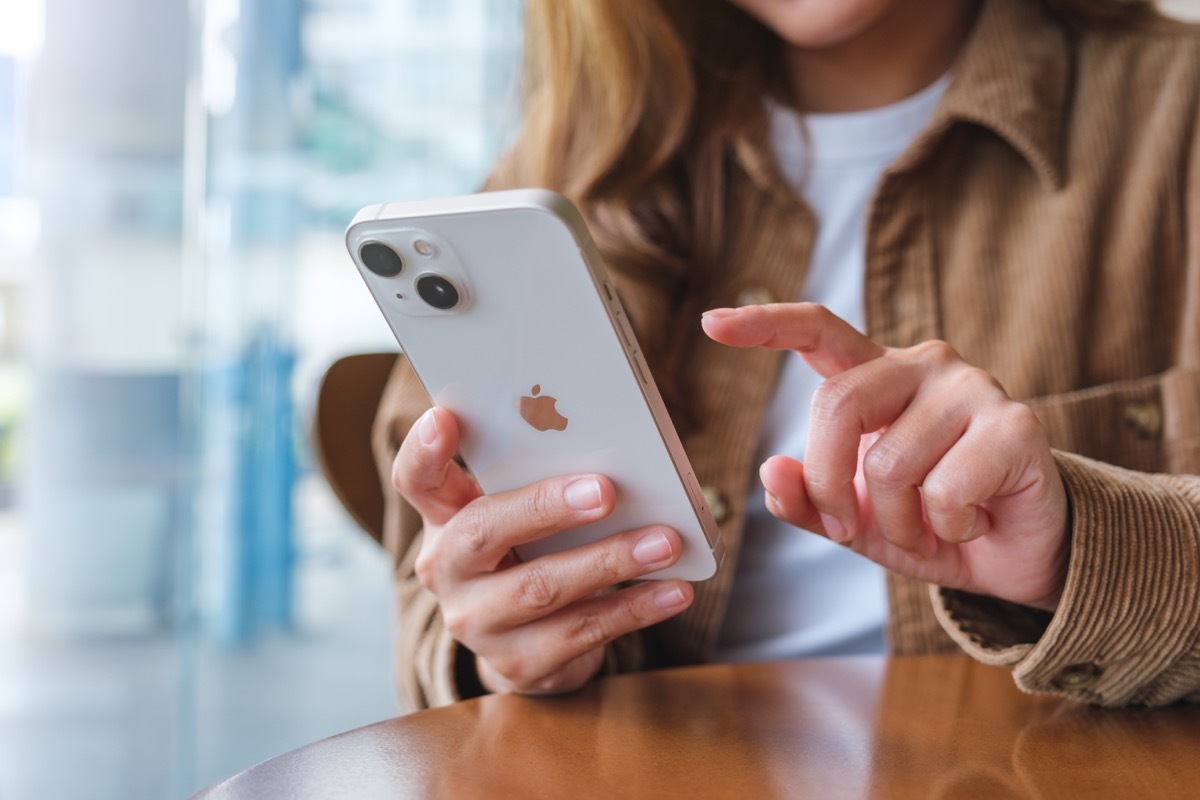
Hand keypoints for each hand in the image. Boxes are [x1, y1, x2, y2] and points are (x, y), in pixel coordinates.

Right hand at [392, 407, 694, 695]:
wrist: (529, 643)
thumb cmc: (532, 552)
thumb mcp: (522, 514)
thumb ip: (540, 481)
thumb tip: (615, 458)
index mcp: (444, 517)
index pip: (416, 478)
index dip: (424, 450)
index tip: (445, 418)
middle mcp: (447, 570)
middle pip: (484, 529)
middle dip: (546, 507)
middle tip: (605, 489)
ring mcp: (476, 622)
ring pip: (542, 588)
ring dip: (610, 561)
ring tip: (665, 541)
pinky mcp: (517, 664)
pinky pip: (581, 632)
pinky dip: (634, 608)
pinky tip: (672, 590)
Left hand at [701, 303, 1069, 610]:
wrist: (1016, 556)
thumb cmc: (931, 524)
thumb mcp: (855, 520)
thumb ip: (808, 499)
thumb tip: (772, 471)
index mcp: (877, 378)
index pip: (818, 331)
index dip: (765, 325)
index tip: (711, 323)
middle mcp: (924, 366)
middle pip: (837, 405)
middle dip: (827, 483)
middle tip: (847, 528)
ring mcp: (972, 388)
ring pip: (889, 463)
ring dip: (897, 522)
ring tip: (927, 528)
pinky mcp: (1016, 424)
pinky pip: (946, 490)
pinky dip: (946, 527)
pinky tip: (972, 521)